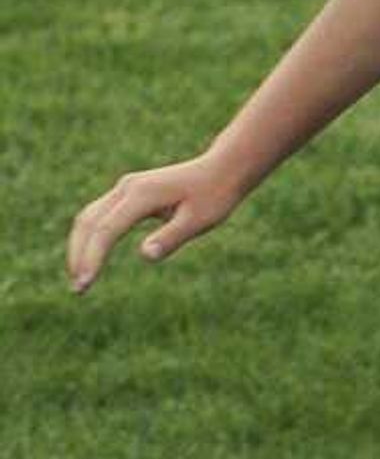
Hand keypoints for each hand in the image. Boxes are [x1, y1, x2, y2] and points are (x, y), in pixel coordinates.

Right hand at [68, 156, 242, 292]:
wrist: (222, 169)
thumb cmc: (215, 196)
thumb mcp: (199, 220)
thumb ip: (172, 237)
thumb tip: (145, 255)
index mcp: (143, 194)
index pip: (107, 229)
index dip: (93, 257)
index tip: (85, 284)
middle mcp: (128, 187)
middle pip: (89, 222)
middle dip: (79, 255)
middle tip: (78, 289)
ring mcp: (126, 187)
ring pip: (89, 216)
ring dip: (80, 246)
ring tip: (79, 279)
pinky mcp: (129, 192)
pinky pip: (99, 214)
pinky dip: (90, 236)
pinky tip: (90, 257)